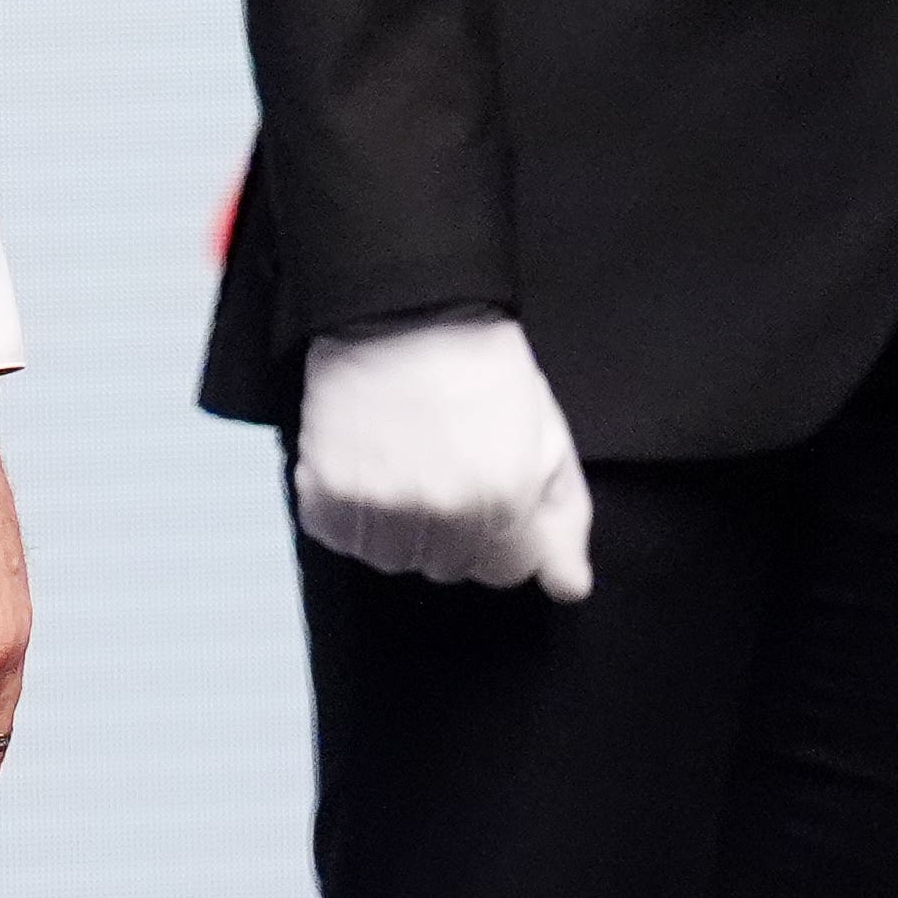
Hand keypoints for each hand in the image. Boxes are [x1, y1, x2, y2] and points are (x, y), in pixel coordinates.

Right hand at [292, 310, 591, 599]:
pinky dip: (344, 509)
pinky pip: (337, 535)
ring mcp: (383, 508)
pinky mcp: (329, 493)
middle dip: (449, 526)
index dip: (497, 528)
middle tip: (439, 461)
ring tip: (399, 460)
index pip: (504, 571)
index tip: (484, 483)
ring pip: (391, 559)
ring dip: (394, 524)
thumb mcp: (546, 433)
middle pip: (447, 567)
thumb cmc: (481, 366)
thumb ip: (564, 518)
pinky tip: (363, 462)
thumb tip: (568, 589)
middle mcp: (446, 515)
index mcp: (508, 502)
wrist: (404, 308)